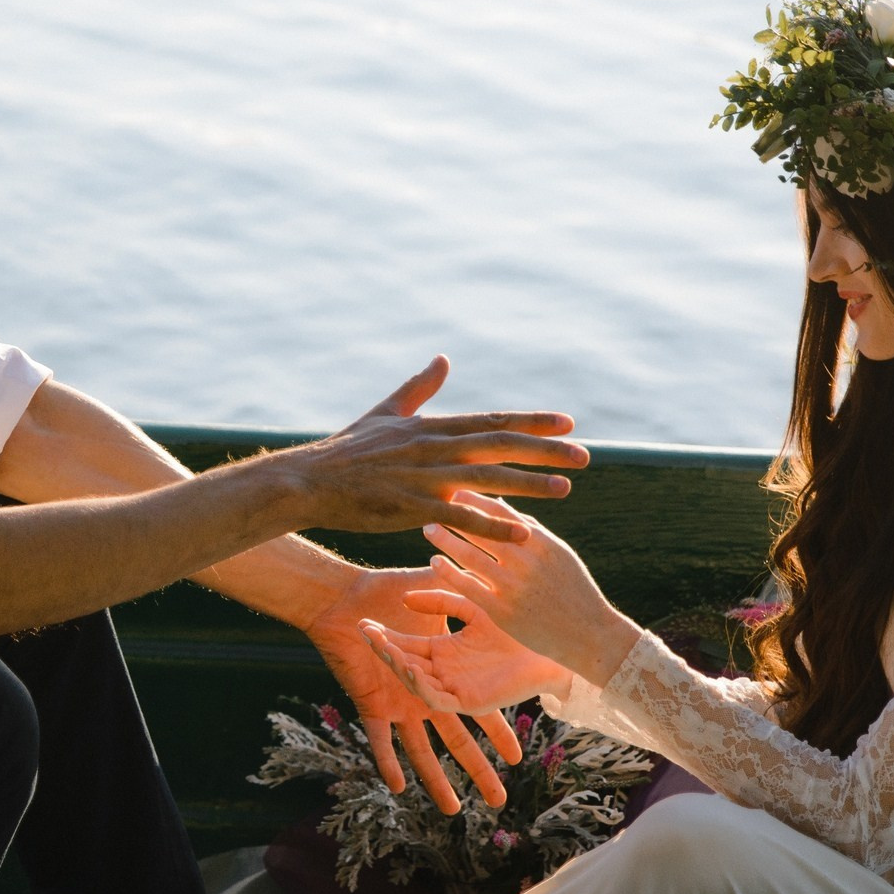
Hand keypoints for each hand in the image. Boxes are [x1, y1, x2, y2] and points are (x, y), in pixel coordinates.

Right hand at [278, 357, 588, 541]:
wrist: (310, 481)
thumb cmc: (347, 451)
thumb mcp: (387, 412)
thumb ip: (419, 388)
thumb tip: (443, 359)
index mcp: (433, 427)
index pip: (492, 421)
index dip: (532, 421)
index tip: (567, 422)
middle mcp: (435, 447)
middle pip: (500, 444)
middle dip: (545, 450)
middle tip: (584, 455)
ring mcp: (424, 476)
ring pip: (487, 477)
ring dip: (529, 483)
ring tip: (565, 488)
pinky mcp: (411, 506)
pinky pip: (460, 516)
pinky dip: (492, 524)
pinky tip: (521, 534)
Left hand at [307, 566, 525, 813]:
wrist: (344, 599)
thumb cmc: (387, 589)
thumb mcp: (437, 595)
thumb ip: (456, 595)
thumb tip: (493, 592)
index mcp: (446, 674)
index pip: (479, 712)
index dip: (498, 735)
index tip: (519, 757)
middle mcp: (426, 694)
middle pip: (457, 741)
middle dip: (478, 771)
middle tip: (499, 800)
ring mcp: (400, 704)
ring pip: (421, 751)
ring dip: (436, 781)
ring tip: (455, 810)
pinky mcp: (373, 705)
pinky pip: (379, 740)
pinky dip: (386, 762)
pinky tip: (398, 786)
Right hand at [360, 587, 575, 715]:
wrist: (556, 642)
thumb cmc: (519, 623)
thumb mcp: (474, 603)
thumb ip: (444, 599)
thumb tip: (410, 596)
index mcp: (444, 652)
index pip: (406, 644)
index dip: (385, 635)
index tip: (364, 621)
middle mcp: (444, 673)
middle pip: (404, 664)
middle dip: (383, 649)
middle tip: (363, 631)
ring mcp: (453, 690)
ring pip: (415, 683)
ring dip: (397, 667)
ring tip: (385, 649)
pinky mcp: (468, 703)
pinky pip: (438, 703)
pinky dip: (420, 698)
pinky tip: (409, 695)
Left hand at [420, 494, 642, 687]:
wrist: (588, 634)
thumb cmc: (573, 590)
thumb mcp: (560, 554)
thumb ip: (531, 529)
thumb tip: (500, 503)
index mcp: (543, 544)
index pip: (504, 513)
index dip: (477, 499)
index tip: (457, 490)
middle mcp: (527, 562)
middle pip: (482, 529)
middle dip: (455, 515)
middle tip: (432, 504)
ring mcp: (513, 587)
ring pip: (470, 555)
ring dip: (445, 539)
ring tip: (429, 528)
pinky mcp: (502, 611)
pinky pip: (468, 586)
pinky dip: (448, 571)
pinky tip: (435, 561)